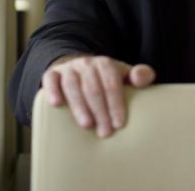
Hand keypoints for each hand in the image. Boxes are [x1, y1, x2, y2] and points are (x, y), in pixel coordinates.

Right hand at [41, 54, 155, 137]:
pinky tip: (57, 103)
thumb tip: (144, 77)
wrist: (80, 70)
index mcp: (105, 63)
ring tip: (87, 125)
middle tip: (105, 132)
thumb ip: (139, 76)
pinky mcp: (52, 74)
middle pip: (93, 87)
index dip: (116, 104)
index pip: (112, 83)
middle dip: (100, 111)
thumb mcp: (124, 77)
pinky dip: (52, 90)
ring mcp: (68, 68)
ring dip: (79, 105)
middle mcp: (86, 63)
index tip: (119, 124)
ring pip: (72, 85)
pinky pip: (50, 79)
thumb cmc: (106, 80)